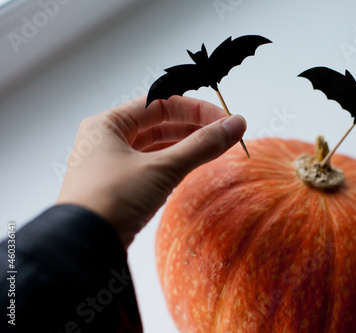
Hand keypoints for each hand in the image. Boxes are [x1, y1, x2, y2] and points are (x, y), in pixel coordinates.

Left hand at [56, 95, 246, 248]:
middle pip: (158, 123)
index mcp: (108, 124)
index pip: (160, 103)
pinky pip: (151, 167)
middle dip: (193, 127)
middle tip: (224, 134)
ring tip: (214, 148)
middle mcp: (107, 140)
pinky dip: (174, 164)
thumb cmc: (112, 200)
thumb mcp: (162, 168)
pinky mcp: (118, 189)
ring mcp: (111, 166)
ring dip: (186, 146)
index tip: (225, 120)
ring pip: (156, 147)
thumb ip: (202, 145)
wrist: (83, 248)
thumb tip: (236, 125)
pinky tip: (192, 166)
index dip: (196, 110)